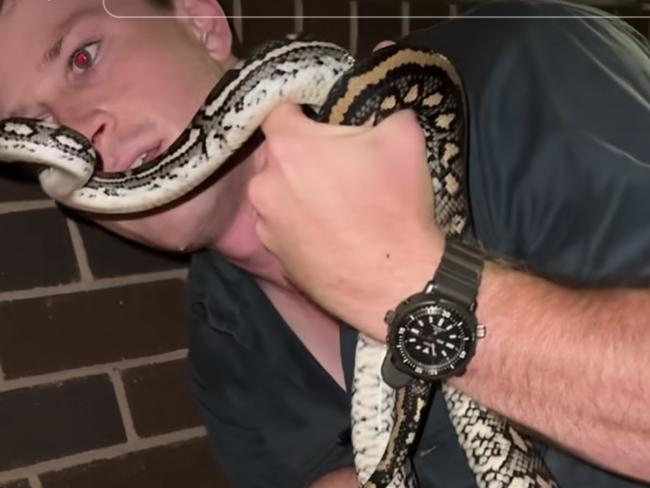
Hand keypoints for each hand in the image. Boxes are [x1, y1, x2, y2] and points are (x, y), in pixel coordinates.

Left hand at [251, 103, 443, 340]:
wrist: (396, 284)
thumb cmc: (396, 207)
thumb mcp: (403, 138)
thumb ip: (380, 112)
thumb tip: (377, 114)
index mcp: (288, 147)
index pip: (279, 111)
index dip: (303, 113)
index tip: (322, 122)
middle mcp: (265, 185)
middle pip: (280, 156)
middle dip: (306, 157)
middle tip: (341, 170)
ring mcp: (266, 225)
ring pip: (280, 194)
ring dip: (301, 194)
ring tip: (338, 209)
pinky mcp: (276, 257)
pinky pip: (285, 229)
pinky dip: (302, 227)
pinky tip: (332, 236)